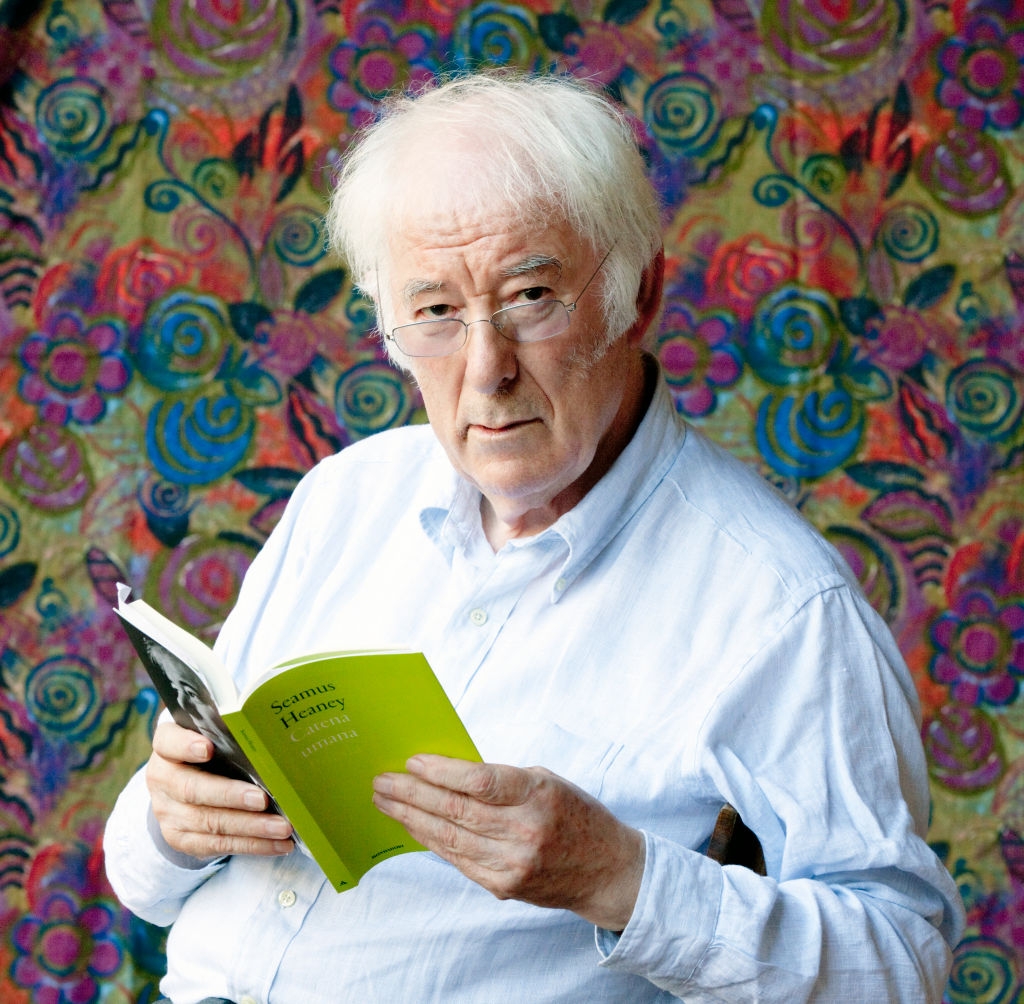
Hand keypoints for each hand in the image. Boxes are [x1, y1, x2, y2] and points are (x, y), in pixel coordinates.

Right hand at [146, 721, 293, 860]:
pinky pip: (219, 844)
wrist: (182, 789)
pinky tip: (278, 844)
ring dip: (250, 826)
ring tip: (282, 827)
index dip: (186, 745)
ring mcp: (169, 813)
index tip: (207, 748)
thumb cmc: (210, 752)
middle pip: (191, 789)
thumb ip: (232, 734)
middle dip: (230, 795)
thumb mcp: (214, 737)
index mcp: (167, 746)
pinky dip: (252, 844)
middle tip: (262, 799)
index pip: (168, 742)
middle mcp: (163, 779)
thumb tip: (273, 737)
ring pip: (209, 822)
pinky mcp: (182, 839)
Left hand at [372, 755, 644, 930]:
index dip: (441, 771)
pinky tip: (413, 826)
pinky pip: (458, 859)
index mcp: (538, 795)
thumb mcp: (547, 782)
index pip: (480, 781)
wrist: (606, 870)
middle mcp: (525, 831)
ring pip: (449, 838)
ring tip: (386, 801)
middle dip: (412, 794)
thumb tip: (445, 772)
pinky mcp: (504, 887)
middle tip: (383, 781)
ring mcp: (513, 864)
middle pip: (455, 811)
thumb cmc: (573, 814)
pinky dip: (431, 841)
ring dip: (411, 818)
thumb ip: (502, 780)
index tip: (413, 761)